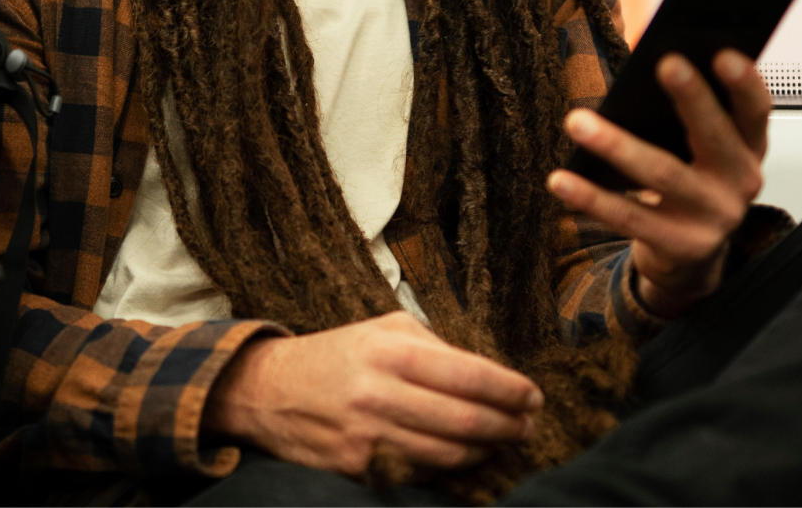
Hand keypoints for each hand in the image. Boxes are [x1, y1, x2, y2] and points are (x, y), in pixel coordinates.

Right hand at [205, 312, 540, 476]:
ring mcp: (366, 434)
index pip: (469, 373)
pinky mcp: (356, 466)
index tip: (533, 397)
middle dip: (508, 426)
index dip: (510, 390)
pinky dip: (447, 466)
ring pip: (448, 453)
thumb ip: (436, 346)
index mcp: (389, 350)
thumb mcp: (383, 329)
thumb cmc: (338, 356)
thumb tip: (491, 374)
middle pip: (465, 420)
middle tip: (527, 426)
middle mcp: (378, 391)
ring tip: (500, 442)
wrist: (269, 390)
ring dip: (485, 451)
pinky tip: (461, 455)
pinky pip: (418, 471)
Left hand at [548, 49, 770, 317]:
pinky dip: (591, 198)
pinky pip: (629, 217)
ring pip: (662, 174)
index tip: (723, 53)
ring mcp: (712, 218)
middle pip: (714, 137)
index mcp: (748, 149)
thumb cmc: (689, 183)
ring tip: (576, 120)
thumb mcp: (702, 148)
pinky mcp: (680, 246)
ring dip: (617, 145)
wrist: (690, 256)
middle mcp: (740, 183)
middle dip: (691, 99)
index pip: (756, 111)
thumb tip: (644, 56)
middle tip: (664, 63)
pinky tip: (560, 179)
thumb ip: (686, 108)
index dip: (744, 83)